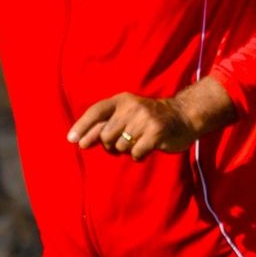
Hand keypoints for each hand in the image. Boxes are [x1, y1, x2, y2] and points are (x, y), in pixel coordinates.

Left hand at [66, 77, 235, 161]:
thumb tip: (79, 141)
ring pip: (120, 146)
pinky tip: (147, 149)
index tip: (71, 140)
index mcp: (122, 100)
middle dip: (110, 145)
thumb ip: (105, 125)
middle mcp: (131, 107)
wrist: (184, 116)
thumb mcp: (127, 114)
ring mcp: (144, 119)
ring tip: (138, 142)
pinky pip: (135, 154)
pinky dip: (139, 156)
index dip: (82, 126)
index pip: (96, 112)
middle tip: (123, 142)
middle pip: (105, 136)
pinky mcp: (155, 133)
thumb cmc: (149, 119)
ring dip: (126, 150)